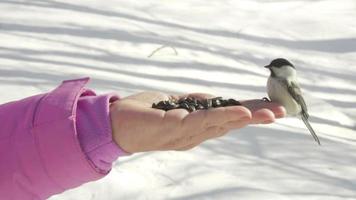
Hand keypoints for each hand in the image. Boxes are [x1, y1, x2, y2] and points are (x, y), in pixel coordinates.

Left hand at [110, 92, 284, 152]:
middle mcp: (194, 135)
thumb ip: (195, 103)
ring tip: (270, 112)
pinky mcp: (174, 128)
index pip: (226, 120)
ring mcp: (185, 134)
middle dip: (255, 118)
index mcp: (196, 129)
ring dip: (247, 117)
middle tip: (281, 111)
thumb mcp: (174, 104)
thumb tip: (214, 99)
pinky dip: (224, 116)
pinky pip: (202, 120)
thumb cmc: (144, 113)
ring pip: (222, 123)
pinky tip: (241, 112)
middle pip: (229, 124)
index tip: (269, 107)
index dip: (248, 114)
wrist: (114, 122)